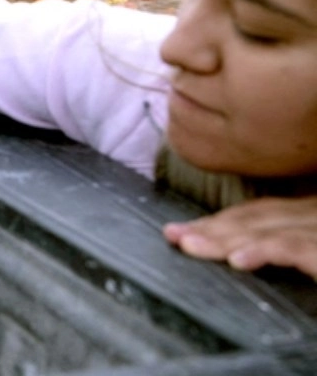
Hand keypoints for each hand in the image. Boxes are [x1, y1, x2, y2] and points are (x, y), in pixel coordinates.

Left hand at [163, 196, 316, 276]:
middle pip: (253, 219)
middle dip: (209, 227)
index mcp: (307, 215)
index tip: (181, 230)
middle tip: (172, 234)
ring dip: (221, 237)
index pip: (256, 215)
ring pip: (264, 230)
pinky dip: (261, 251)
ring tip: (188, 244)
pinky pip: (290, 248)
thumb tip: (237, 258)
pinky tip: (236, 261)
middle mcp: (311, 215)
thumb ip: (284, 249)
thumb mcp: (308, 255)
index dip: (217, 221)